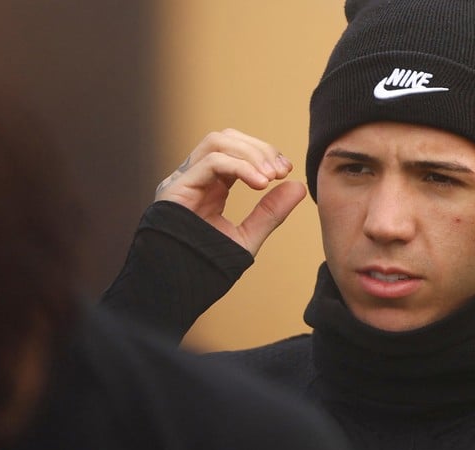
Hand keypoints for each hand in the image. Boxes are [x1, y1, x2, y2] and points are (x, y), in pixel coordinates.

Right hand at [154, 128, 306, 255]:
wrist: (178, 286)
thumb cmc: (206, 266)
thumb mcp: (247, 236)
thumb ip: (270, 212)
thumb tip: (299, 186)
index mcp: (209, 185)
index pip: (235, 150)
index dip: (263, 153)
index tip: (286, 171)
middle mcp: (193, 177)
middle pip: (226, 138)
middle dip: (259, 148)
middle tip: (281, 171)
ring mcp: (182, 180)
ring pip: (217, 142)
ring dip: (250, 153)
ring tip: (270, 177)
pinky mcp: (175, 188)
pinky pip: (211, 162)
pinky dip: (240, 167)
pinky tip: (259, 184)